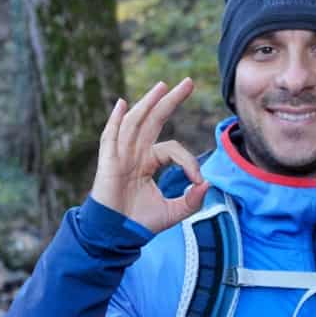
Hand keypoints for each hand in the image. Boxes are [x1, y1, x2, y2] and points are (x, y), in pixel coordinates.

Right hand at [91, 78, 209, 233]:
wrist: (115, 235)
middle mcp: (135, 153)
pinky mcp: (108, 162)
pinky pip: (110, 137)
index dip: (189, 162)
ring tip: (163, 86)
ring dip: (149, 102)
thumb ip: (192, 201)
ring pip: (136, 122)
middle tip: (189, 82)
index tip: (197, 181)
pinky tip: (121, 104)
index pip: (173, 150)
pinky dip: (115, 120)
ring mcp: (120, 155)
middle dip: (170, 100)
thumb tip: (207, 184)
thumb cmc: (140, 223)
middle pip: (154, 120)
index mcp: (149, 162)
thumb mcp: (174, 212)